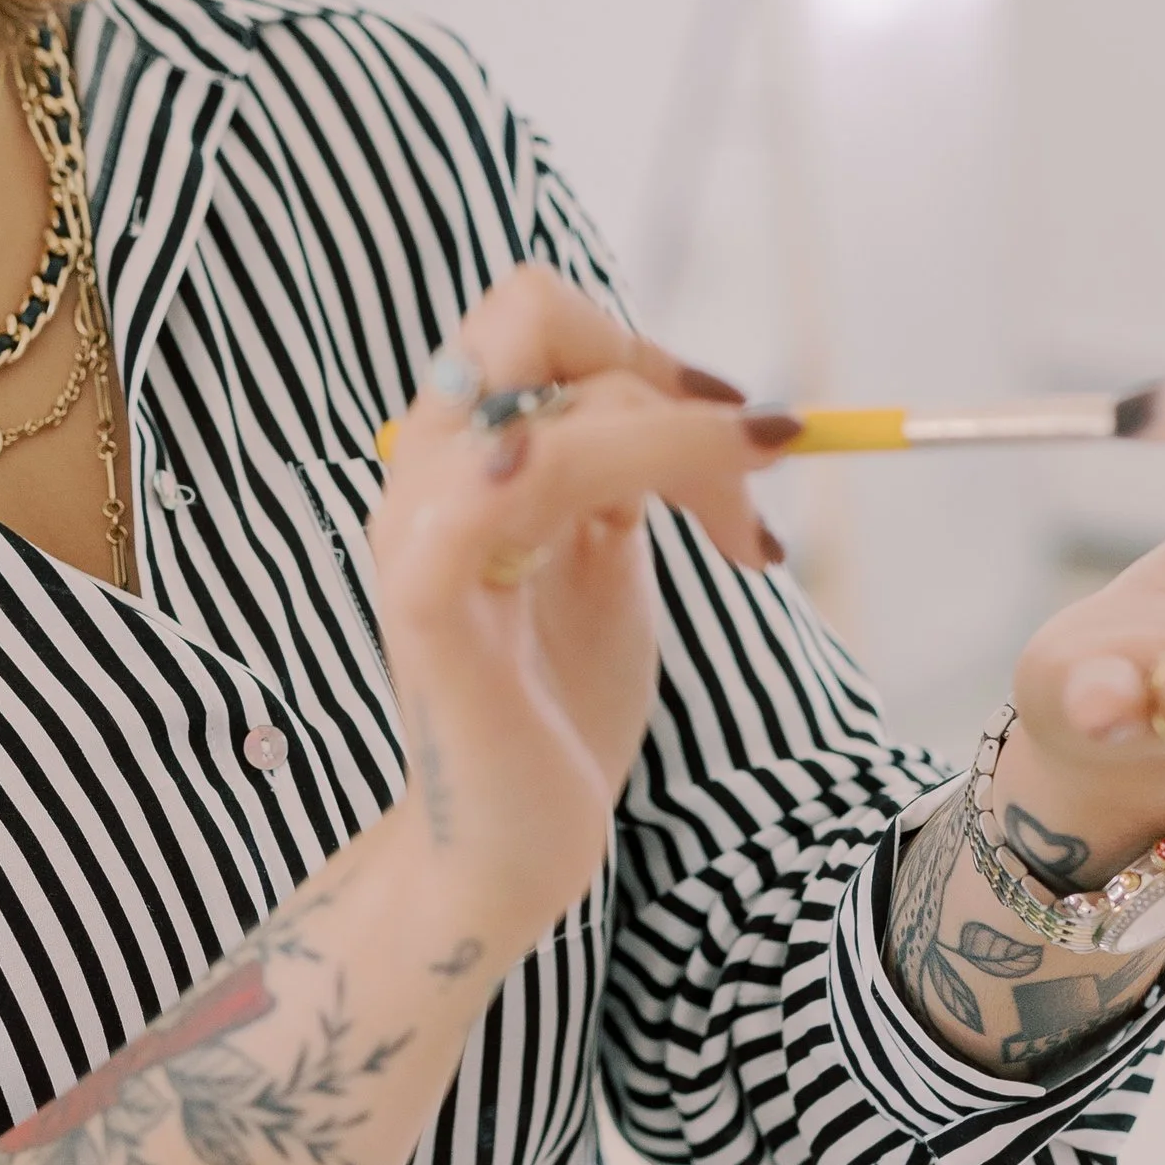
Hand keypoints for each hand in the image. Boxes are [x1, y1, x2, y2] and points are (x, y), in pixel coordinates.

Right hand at [371, 268, 785, 957]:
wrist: (507, 854)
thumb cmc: (555, 716)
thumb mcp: (603, 568)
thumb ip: (616, 483)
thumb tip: (680, 410)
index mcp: (462, 454)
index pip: (539, 322)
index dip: (644, 352)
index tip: (739, 436)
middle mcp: (424, 468)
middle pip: (526, 310)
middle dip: (654, 368)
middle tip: (741, 458)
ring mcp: (417, 525)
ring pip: (560, 403)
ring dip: (686, 444)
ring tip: (747, 535)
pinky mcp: (427, 594)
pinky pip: (516, 479)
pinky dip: (616, 465)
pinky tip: (681, 522)